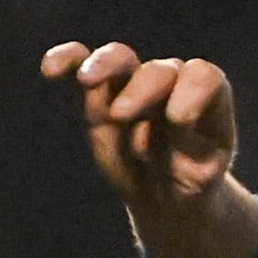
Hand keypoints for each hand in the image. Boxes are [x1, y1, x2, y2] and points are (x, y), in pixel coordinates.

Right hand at [39, 39, 257, 257]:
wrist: (166, 197)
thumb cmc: (189, 183)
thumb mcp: (199, 177)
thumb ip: (189, 147)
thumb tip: (172, 116)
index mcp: (205, 98)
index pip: (202, 76)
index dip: (191, 92)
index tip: (178, 121)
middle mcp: (172, 84)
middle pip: (159, 71)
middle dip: (140, 90)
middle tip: (120, 115)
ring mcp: (134, 84)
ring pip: (120, 60)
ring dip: (103, 65)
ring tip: (86, 80)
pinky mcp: (100, 93)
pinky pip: (81, 66)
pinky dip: (68, 61)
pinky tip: (51, 69)